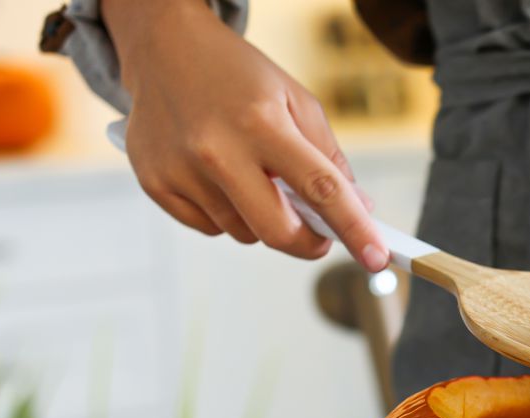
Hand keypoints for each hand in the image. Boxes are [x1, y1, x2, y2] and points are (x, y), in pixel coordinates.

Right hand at [104, 0, 385, 269]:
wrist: (164, 47)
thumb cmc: (238, 77)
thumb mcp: (296, 101)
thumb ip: (329, 158)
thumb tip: (359, 209)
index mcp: (261, 123)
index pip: (320, 188)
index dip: (354, 228)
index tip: (376, 257)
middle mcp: (216, 149)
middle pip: (277, 231)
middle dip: (308, 242)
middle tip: (319, 232)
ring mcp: (181, 169)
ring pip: (244, 233)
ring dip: (261, 219)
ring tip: (251, 175)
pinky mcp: (154, 183)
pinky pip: (209, 228)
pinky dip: (224, 214)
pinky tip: (218, 177)